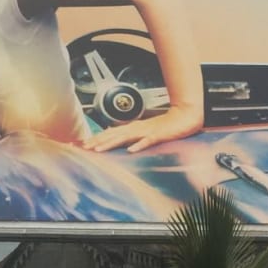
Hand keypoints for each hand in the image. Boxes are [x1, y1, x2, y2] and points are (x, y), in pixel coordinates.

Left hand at [82, 104, 201, 153]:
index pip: (110, 133)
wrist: (184, 116)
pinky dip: (139, 145)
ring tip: (99, 150)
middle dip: (98, 141)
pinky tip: (131, 151)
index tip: (82, 145)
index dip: (96, 139)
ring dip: (111, 143)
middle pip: (113, 135)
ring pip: (125, 137)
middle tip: (83, 148)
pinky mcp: (158, 135)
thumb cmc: (165, 125)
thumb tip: (114, 135)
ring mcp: (147, 131)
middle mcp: (136, 128)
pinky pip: (147, 141)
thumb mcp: (144, 130)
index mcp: (133, 127)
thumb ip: (130, 133)